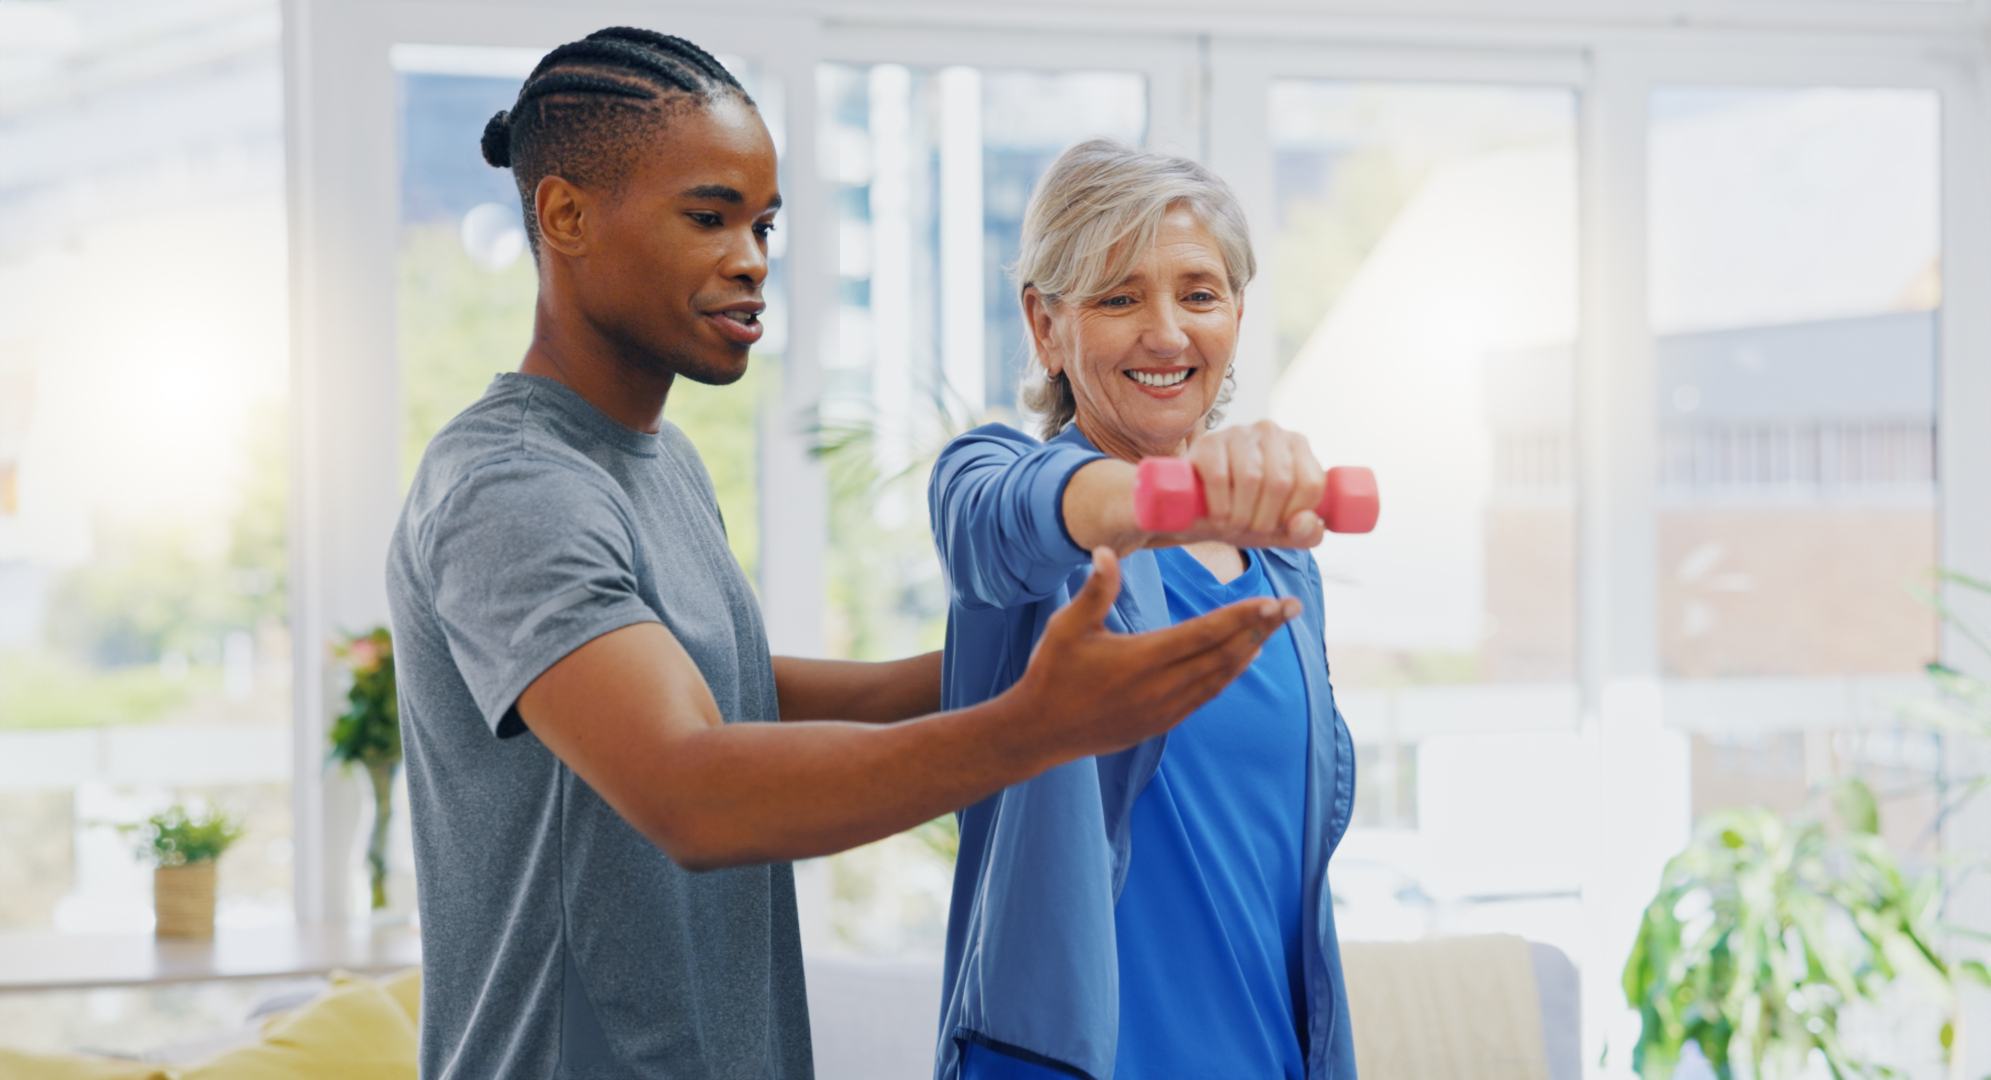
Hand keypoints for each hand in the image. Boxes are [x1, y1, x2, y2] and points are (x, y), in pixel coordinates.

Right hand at [997, 547, 1298, 767]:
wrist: (1039, 731)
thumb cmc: (1052, 673)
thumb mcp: (1067, 626)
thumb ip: (1095, 589)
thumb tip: (1107, 550)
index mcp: (1142, 659)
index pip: (1206, 633)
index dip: (1243, 616)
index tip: (1274, 600)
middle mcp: (1160, 686)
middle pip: (1225, 654)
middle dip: (1262, 628)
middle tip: (1292, 608)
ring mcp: (1164, 709)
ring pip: (1221, 677)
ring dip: (1250, 651)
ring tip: (1272, 628)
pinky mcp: (1161, 723)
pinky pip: (1207, 696)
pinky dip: (1229, 675)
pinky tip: (1242, 659)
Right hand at [1175, 420, 1325, 547]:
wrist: (1196, 509)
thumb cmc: (1245, 514)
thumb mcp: (1281, 531)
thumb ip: (1305, 534)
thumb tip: (1305, 522)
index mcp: (1298, 446)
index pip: (1311, 483)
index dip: (1294, 514)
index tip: (1277, 526)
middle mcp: (1271, 432)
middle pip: (1281, 482)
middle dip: (1265, 519)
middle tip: (1249, 531)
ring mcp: (1238, 433)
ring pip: (1251, 478)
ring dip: (1241, 515)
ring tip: (1232, 526)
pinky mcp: (1208, 442)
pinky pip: (1219, 477)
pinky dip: (1220, 506)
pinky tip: (1218, 516)